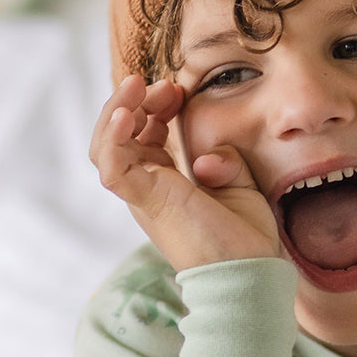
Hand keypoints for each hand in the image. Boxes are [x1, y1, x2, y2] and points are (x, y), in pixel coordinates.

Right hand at [90, 75, 280, 270]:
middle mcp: (148, 188)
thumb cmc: (245, 238)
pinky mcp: (146, 202)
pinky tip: (127, 114)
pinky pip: (113, 167)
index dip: (154, 106)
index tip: (177, 90)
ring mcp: (144, 195)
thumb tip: (205, 158)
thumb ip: (225, 161)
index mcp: (166, 183)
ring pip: (106, 147)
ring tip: (136, 86)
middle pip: (119, 136)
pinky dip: (113, 137)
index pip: (143, 136)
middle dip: (135, 101)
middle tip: (163, 84)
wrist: (250, 272)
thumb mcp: (240, 186)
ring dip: (116, 110)